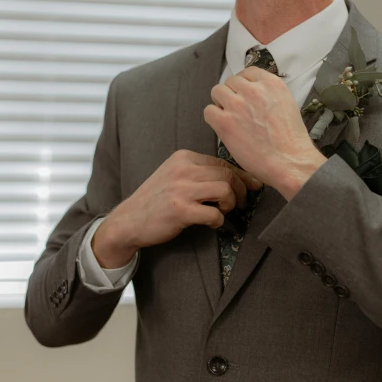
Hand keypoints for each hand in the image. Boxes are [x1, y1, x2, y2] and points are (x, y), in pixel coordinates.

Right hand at [92, 149, 263, 267]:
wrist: (128, 220)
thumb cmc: (156, 201)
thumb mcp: (175, 176)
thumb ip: (199, 173)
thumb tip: (237, 177)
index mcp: (183, 157)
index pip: (223, 161)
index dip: (242, 175)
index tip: (252, 186)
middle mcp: (182, 169)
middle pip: (227, 174)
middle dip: (241, 190)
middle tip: (242, 203)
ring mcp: (180, 189)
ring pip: (225, 189)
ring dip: (231, 203)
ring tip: (225, 211)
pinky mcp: (180, 210)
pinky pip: (214, 213)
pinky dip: (218, 220)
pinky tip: (211, 223)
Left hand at [204, 66, 326, 199]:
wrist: (289, 161)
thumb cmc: (291, 140)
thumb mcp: (286, 105)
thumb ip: (268, 95)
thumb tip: (251, 95)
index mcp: (271, 83)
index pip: (248, 72)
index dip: (243, 85)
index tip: (244, 96)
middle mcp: (253, 90)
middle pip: (230, 81)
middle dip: (232, 94)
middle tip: (237, 111)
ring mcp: (237, 105)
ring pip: (217, 91)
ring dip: (220, 103)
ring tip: (229, 118)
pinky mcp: (225, 122)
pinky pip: (209, 111)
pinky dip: (213, 118)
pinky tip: (223, 127)